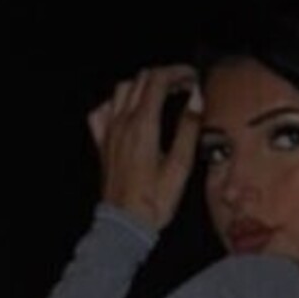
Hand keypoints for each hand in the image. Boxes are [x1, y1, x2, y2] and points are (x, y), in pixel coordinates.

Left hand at [87, 64, 203, 234]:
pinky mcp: (103, 143)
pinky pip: (103, 110)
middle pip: (141, 79)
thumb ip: (188, 129)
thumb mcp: (180, 167)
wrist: (125, 225)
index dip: (178, 72)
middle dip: (164, 76)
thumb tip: (195, 100)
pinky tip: (128, 110)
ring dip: (142, 85)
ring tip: (160, 94)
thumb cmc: (152, 203)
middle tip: (182, 85)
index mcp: (143, 126)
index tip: (192, 77)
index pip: (158, 80)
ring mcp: (109, 131)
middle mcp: (123, 123)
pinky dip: (117, 102)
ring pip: (122, 89)